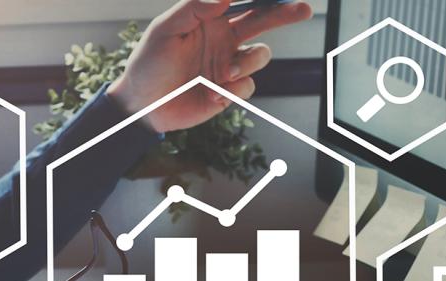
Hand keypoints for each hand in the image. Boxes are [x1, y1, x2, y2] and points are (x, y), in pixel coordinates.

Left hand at [107, 0, 311, 131]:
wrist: (142, 106)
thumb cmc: (148, 63)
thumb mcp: (165, 29)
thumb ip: (194, 8)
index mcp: (209, 18)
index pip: (241, 1)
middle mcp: (223, 39)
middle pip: (262, 21)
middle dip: (284, 14)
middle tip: (303, 9)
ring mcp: (228, 65)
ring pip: (259, 56)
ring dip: (249, 63)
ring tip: (227, 73)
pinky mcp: (228, 91)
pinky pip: (247, 87)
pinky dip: (234, 90)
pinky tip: (212, 95)